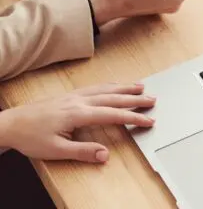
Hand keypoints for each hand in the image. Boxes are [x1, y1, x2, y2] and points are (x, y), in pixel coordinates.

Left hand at [0, 83, 154, 162]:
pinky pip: (96, 86)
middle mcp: (80, 100)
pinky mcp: (70, 95)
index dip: (133, 118)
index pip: (113, 114)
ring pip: (106, 88)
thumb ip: (82, 152)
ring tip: (141, 87)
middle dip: (135, 98)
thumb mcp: (56, 151)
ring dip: (125, 87)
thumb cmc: (31, 137)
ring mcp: (76, 95)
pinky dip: (110, 84)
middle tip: (153, 100)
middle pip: (114, 97)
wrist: (12, 124)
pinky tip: (115, 85)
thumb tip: (105, 154)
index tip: (149, 120)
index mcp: (79, 114)